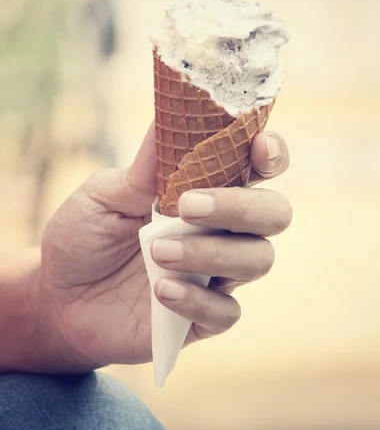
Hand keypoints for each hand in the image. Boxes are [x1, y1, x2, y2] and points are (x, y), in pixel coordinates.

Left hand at [37, 122, 290, 369]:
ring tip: (157, 252)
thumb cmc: (85, 236)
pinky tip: (161, 291)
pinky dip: (197, 300)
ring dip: (211, 253)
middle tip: (188, 206)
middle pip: (274, 213)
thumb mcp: (104, 194)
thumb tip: (169, 112)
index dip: (272, 154)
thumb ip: (145, 165)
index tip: (258, 148)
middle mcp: (222, 230)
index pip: (259, 167)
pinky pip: (226, 312)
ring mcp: (217, 275)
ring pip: (257, 259)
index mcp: (206, 191)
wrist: (56, 297)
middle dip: (242, 206)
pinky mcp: (204, 318)